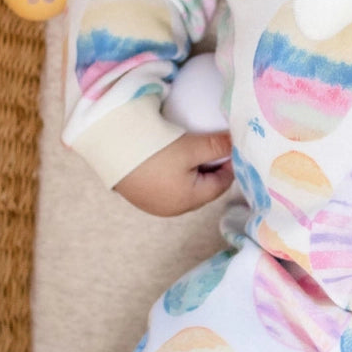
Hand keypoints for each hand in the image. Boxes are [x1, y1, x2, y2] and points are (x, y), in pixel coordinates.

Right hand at [113, 131, 234, 216]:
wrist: (112, 150)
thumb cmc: (157, 152)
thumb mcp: (192, 147)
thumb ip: (218, 146)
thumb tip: (239, 143)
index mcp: (190, 201)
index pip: (222, 184)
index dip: (230, 164)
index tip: (231, 145)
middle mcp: (174, 209)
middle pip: (205, 187)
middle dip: (213, 167)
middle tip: (215, 144)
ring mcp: (155, 204)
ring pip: (187, 186)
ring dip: (195, 170)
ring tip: (195, 148)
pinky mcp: (142, 195)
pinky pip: (170, 185)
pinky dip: (178, 172)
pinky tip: (173, 156)